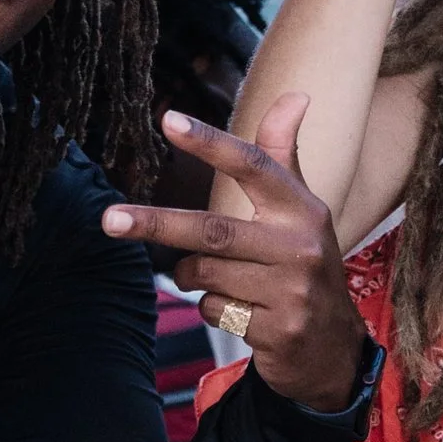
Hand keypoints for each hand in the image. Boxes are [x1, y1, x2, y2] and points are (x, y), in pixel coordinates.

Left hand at [100, 94, 364, 413]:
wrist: (333, 347)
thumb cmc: (303, 264)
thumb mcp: (301, 210)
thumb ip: (282, 156)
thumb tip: (296, 94)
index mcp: (302, 208)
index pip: (252, 165)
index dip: (209, 143)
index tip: (168, 121)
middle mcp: (300, 246)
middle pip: (212, 229)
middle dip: (156, 224)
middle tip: (109, 220)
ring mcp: (291, 291)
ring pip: (205, 275)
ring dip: (193, 278)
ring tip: (216, 279)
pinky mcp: (279, 330)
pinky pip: (214, 311)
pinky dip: (212, 310)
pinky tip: (241, 312)